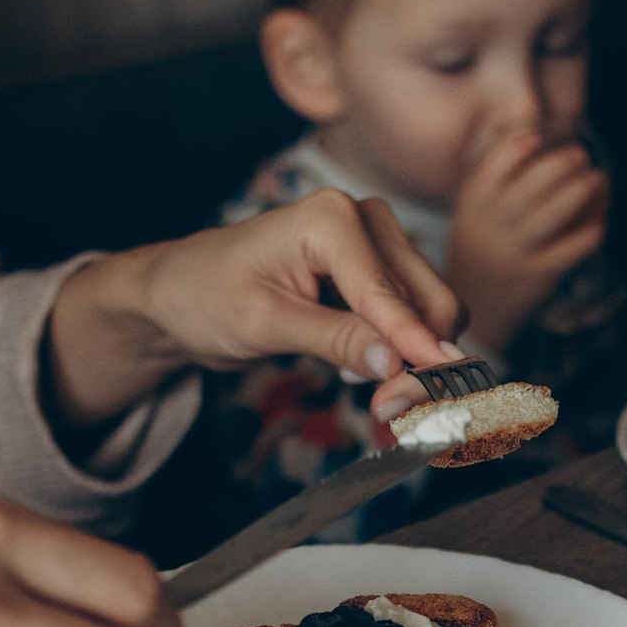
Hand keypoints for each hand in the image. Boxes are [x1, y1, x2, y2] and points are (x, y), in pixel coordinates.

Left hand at [44, 191, 465, 429]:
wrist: (184, 290)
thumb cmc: (208, 296)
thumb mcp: (266, 324)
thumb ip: (335, 341)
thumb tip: (395, 365)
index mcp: (331, 217)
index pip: (387, 294)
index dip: (414, 346)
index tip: (442, 388)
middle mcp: (366, 219)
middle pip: (428, 298)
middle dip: (421, 357)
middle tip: (390, 409)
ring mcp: (378, 242)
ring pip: (432, 309)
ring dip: (416, 357)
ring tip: (374, 392)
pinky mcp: (381, 269)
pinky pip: (416, 314)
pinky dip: (405, 348)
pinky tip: (365, 365)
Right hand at [446, 131, 608, 356]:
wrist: (476, 312)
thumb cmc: (478, 255)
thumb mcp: (469, 217)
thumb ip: (491, 185)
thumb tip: (531, 141)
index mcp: (473, 204)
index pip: (500, 160)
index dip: (524, 145)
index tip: (540, 140)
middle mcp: (493, 225)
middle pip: (538, 179)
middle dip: (566, 162)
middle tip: (579, 156)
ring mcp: (518, 251)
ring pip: (562, 207)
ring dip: (586, 187)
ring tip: (597, 179)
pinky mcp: (541, 274)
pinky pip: (579, 242)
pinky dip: (595, 224)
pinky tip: (598, 217)